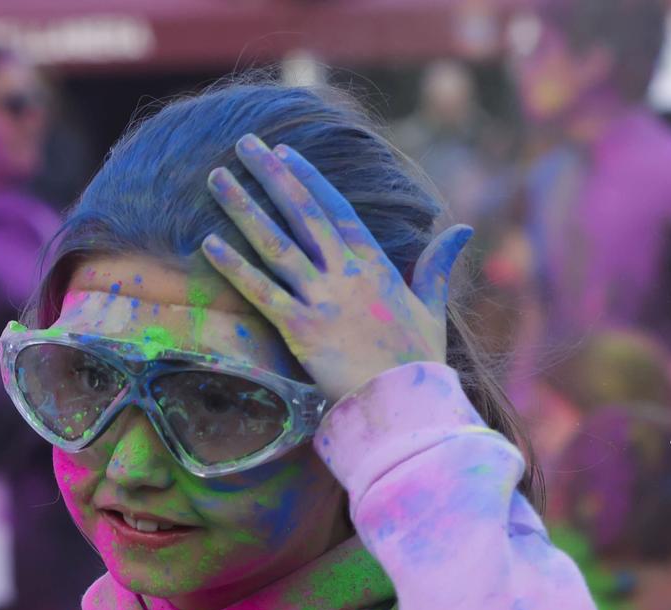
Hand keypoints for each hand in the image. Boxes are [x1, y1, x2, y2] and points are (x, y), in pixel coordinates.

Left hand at [200, 134, 471, 401]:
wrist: (405, 406)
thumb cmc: (418, 363)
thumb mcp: (432, 307)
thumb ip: (436, 265)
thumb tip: (462, 228)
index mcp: (375, 265)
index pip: (336, 208)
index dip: (307, 177)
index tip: (284, 152)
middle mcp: (346, 273)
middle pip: (302, 212)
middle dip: (271, 174)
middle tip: (244, 142)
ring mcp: (322, 299)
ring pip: (276, 243)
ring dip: (243, 208)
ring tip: (216, 177)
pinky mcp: (301, 329)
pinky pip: (261, 291)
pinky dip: (234, 266)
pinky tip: (208, 242)